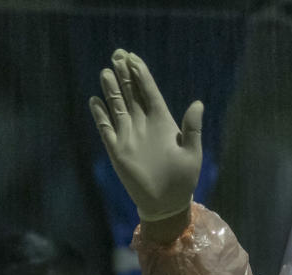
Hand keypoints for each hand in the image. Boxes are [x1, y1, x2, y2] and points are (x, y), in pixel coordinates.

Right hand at [89, 49, 202, 220]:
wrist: (166, 204)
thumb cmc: (183, 180)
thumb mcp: (192, 154)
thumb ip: (192, 129)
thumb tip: (197, 103)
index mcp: (162, 122)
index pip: (149, 92)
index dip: (142, 74)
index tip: (134, 57)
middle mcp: (143, 125)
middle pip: (131, 94)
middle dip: (125, 74)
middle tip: (117, 54)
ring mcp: (129, 136)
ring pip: (118, 106)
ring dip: (112, 90)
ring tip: (106, 71)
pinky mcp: (117, 150)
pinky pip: (106, 129)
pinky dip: (100, 115)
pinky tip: (95, 101)